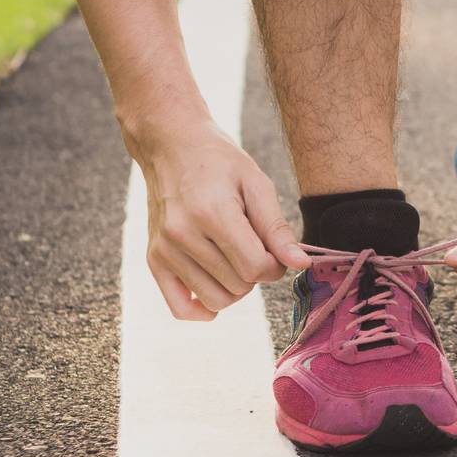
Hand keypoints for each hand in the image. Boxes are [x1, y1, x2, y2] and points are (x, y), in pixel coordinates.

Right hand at [128, 120, 309, 320]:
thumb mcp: (257, 184)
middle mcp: (182, 235)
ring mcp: (164, 250)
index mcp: (212, 213)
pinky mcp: (154, 259)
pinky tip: (216, 289)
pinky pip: (180, 308)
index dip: (276, 266)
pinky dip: (203, 308)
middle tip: (254, 246)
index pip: (255, 267)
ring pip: (215, 300)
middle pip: (238, 285)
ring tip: (235, 258)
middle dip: (256, 272)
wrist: (173, 148)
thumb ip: (277, 228)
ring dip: (236, 287)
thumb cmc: (221, 163)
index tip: (276, 250)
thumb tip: (301, 264)